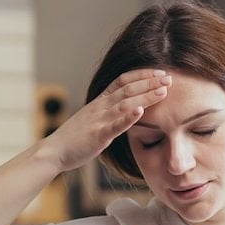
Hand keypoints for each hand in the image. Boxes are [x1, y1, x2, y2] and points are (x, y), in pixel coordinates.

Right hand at [40, 69, 171, 171]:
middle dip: (150, 83)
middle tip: (170, 78)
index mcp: (100, 101)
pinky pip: (114, 125)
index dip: (142, 75)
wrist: (54, 151)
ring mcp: (99, 120)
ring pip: (125, 104)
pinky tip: (140, 111)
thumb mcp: (94, 119)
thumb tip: (128, 109)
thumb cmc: (75, 137)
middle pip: (128, 89)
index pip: (123, 81)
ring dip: (146, 96)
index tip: (160, 73)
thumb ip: (110, 112)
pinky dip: (128, 117)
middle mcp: (100, 106)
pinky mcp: (98, 135)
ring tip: (163, 91)